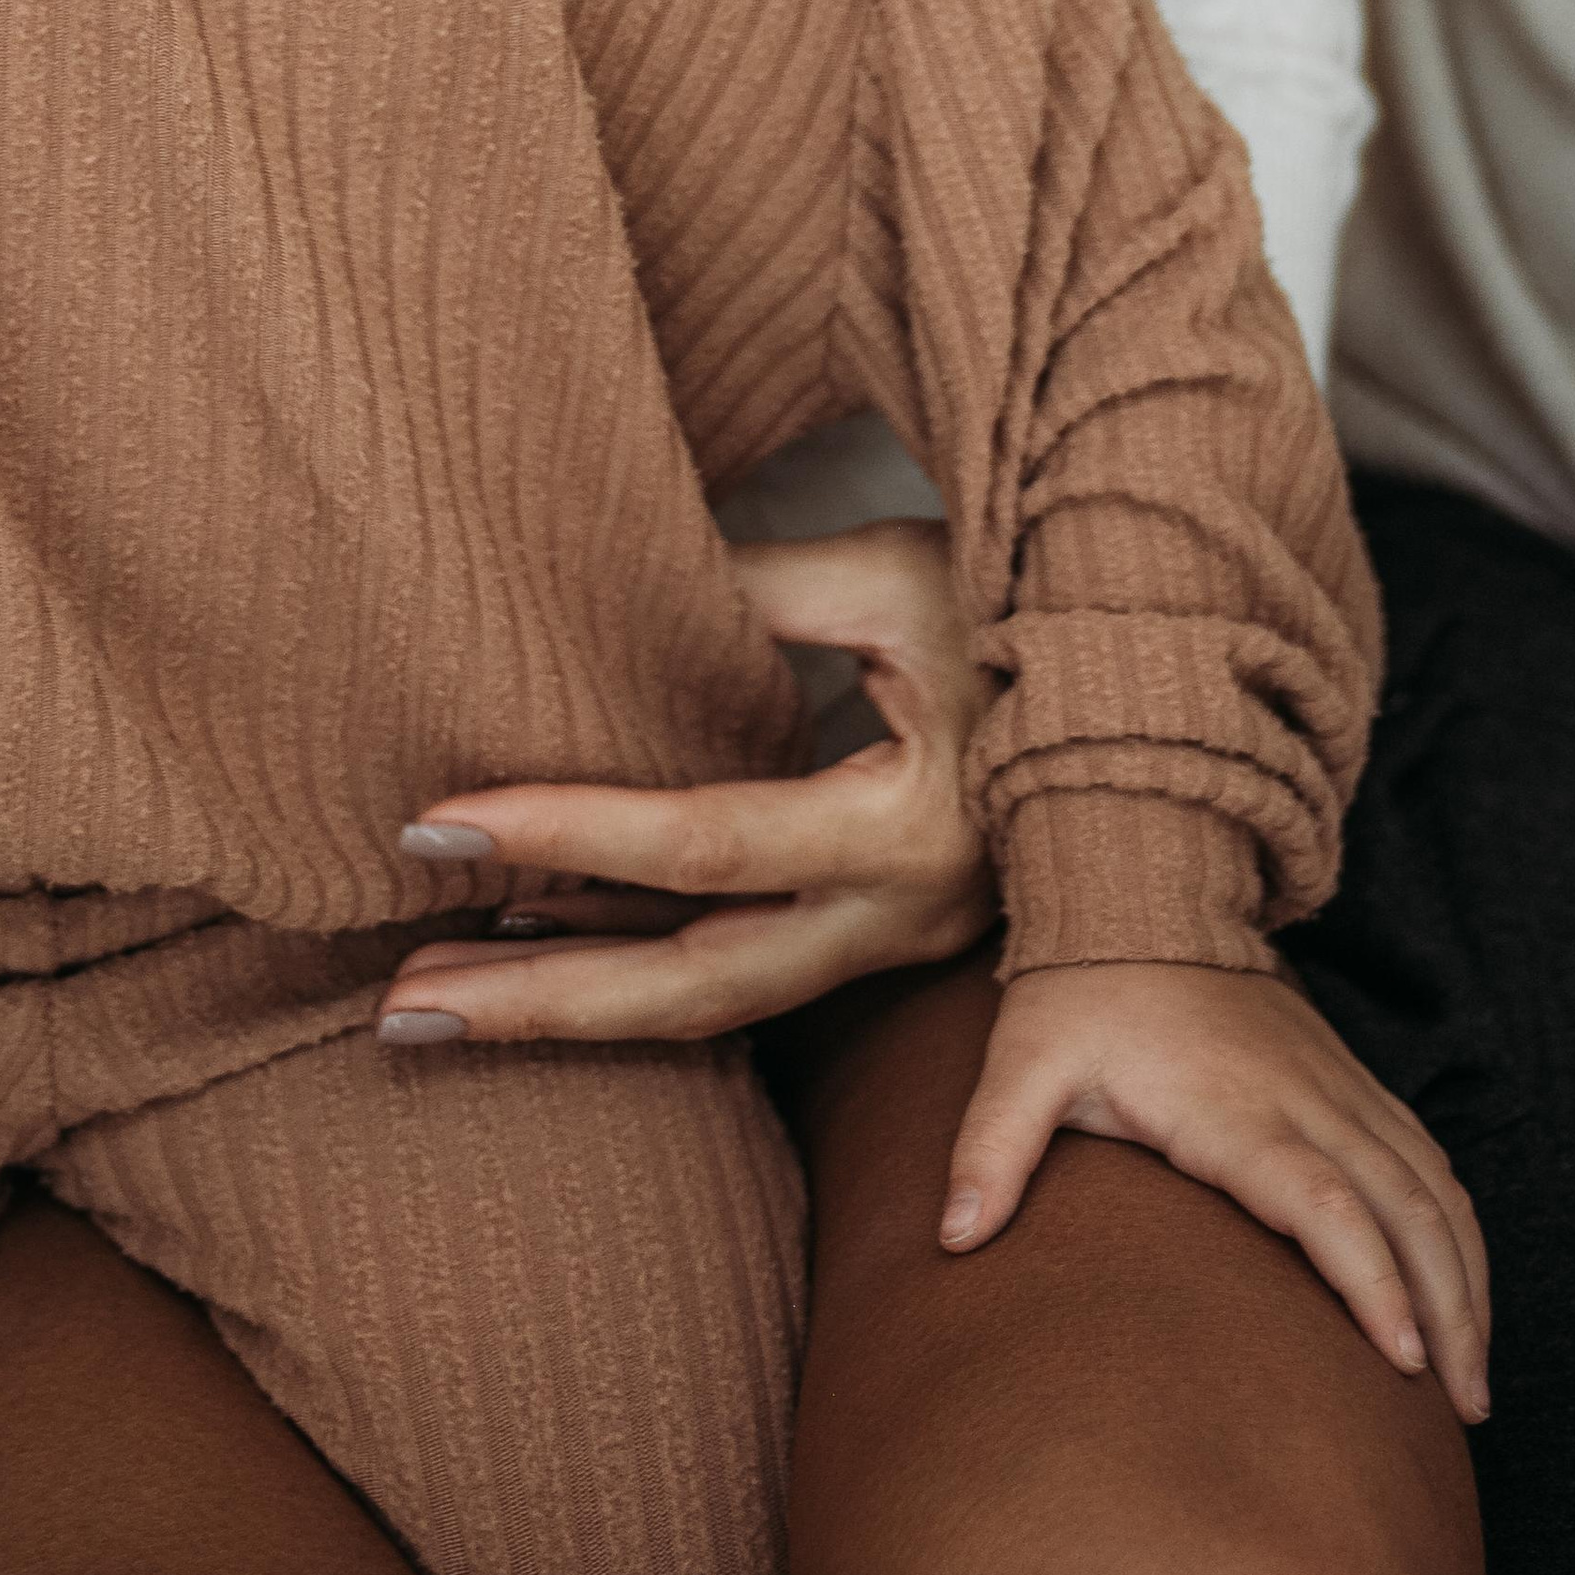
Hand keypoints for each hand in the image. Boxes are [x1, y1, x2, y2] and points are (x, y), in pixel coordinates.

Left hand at [378, 521, 994, 1046]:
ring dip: (571, 997)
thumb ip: (762, 582)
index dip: (562, 832)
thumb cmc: (1043, 610)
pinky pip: (745, 965)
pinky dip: (637, 955)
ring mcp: (900, 938)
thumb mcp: (905, 575)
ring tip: (432, 997)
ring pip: (714, 998)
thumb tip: (617, 567)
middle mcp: (903, 913)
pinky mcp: (888, 930)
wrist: (1176, 694)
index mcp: (911, 825)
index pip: (701, 843)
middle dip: (540, 1004)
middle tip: (399, 1007)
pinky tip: (539, 939)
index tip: (436, 821)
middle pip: (694, 988)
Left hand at [942, 960, 1491, 1422]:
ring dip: (1464, 1279)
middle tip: (1463, 1407)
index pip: (1323, 1201)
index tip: (1402, 1360)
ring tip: (1472, 1376)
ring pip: (1433, 1187)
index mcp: (1231, 1107)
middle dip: (1446, 1311)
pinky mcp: (1348, 1078)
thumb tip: (953, 1236)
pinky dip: (1456, 1226)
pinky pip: (1427, 1157)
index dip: (1369, 1280)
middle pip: (1407, 1210)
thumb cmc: (1078, 989)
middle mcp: (1303, 1098)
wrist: (1138, 888)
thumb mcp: (1023, 1060)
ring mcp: (1335, 1086)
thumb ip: (992, 1147)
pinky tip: (1461, 1284)